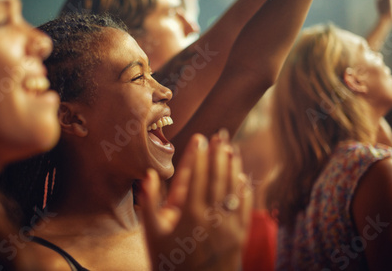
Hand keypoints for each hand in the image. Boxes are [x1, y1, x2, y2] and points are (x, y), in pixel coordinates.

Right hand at [140, 130, 251, 270]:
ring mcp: (228, 226)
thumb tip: (147, 175)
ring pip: (234, 189)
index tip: (201, 138)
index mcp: (190, 214)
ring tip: (233, 149)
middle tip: (221, 135)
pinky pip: (244, 208)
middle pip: (218, 178)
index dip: (200, 155)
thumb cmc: (170, 265)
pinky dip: (244, 191)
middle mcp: (212, 217)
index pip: (198, 176)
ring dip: (234, 167)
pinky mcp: (239, 237)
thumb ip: (147, 205)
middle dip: (219, 154)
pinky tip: (243, 178)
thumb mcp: (152, 237)